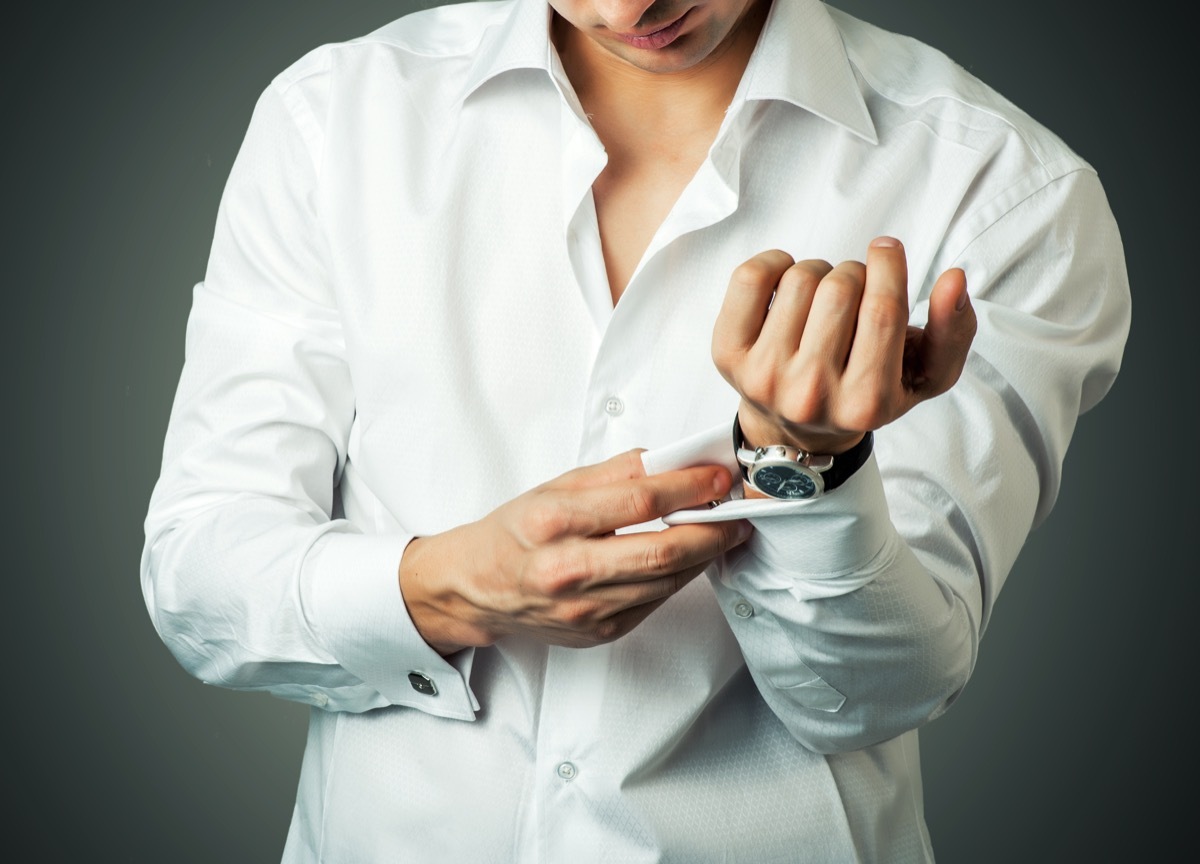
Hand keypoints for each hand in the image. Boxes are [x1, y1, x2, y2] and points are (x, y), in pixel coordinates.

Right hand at [399, 451, 752, 652]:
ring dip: (704, 554)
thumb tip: (672, 460)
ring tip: (720, 530)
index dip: (691, 488)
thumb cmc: (515, 531)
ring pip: (667, 580)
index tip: (720, 478)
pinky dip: (676, 577)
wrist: (476, 587)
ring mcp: (584, 608)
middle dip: (714, 529)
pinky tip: (685, 558)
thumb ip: (616, 472)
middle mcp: (568, 568)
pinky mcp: (598, 633)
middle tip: (737, 512)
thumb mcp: (557, 487)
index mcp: (555, 521)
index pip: (641, 501)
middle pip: (664, 550)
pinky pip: (653, 601)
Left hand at [711, 237, 976, 455]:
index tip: (886, 249)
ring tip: (822, 296)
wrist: (795, 428)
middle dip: (853, 273)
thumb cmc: (865, 393)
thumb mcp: (923, 377)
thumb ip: (953, 332)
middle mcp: (810, 394)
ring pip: (800, 278)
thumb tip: (955, 279)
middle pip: (840, 289)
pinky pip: (751, 278)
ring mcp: (764, 376)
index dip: (888, 266)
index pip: (882, 310)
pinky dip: (773, 262)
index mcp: (865, 402)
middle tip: (853, 289)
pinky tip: (785, 280)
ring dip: (818, 271)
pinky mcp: (728, 355)